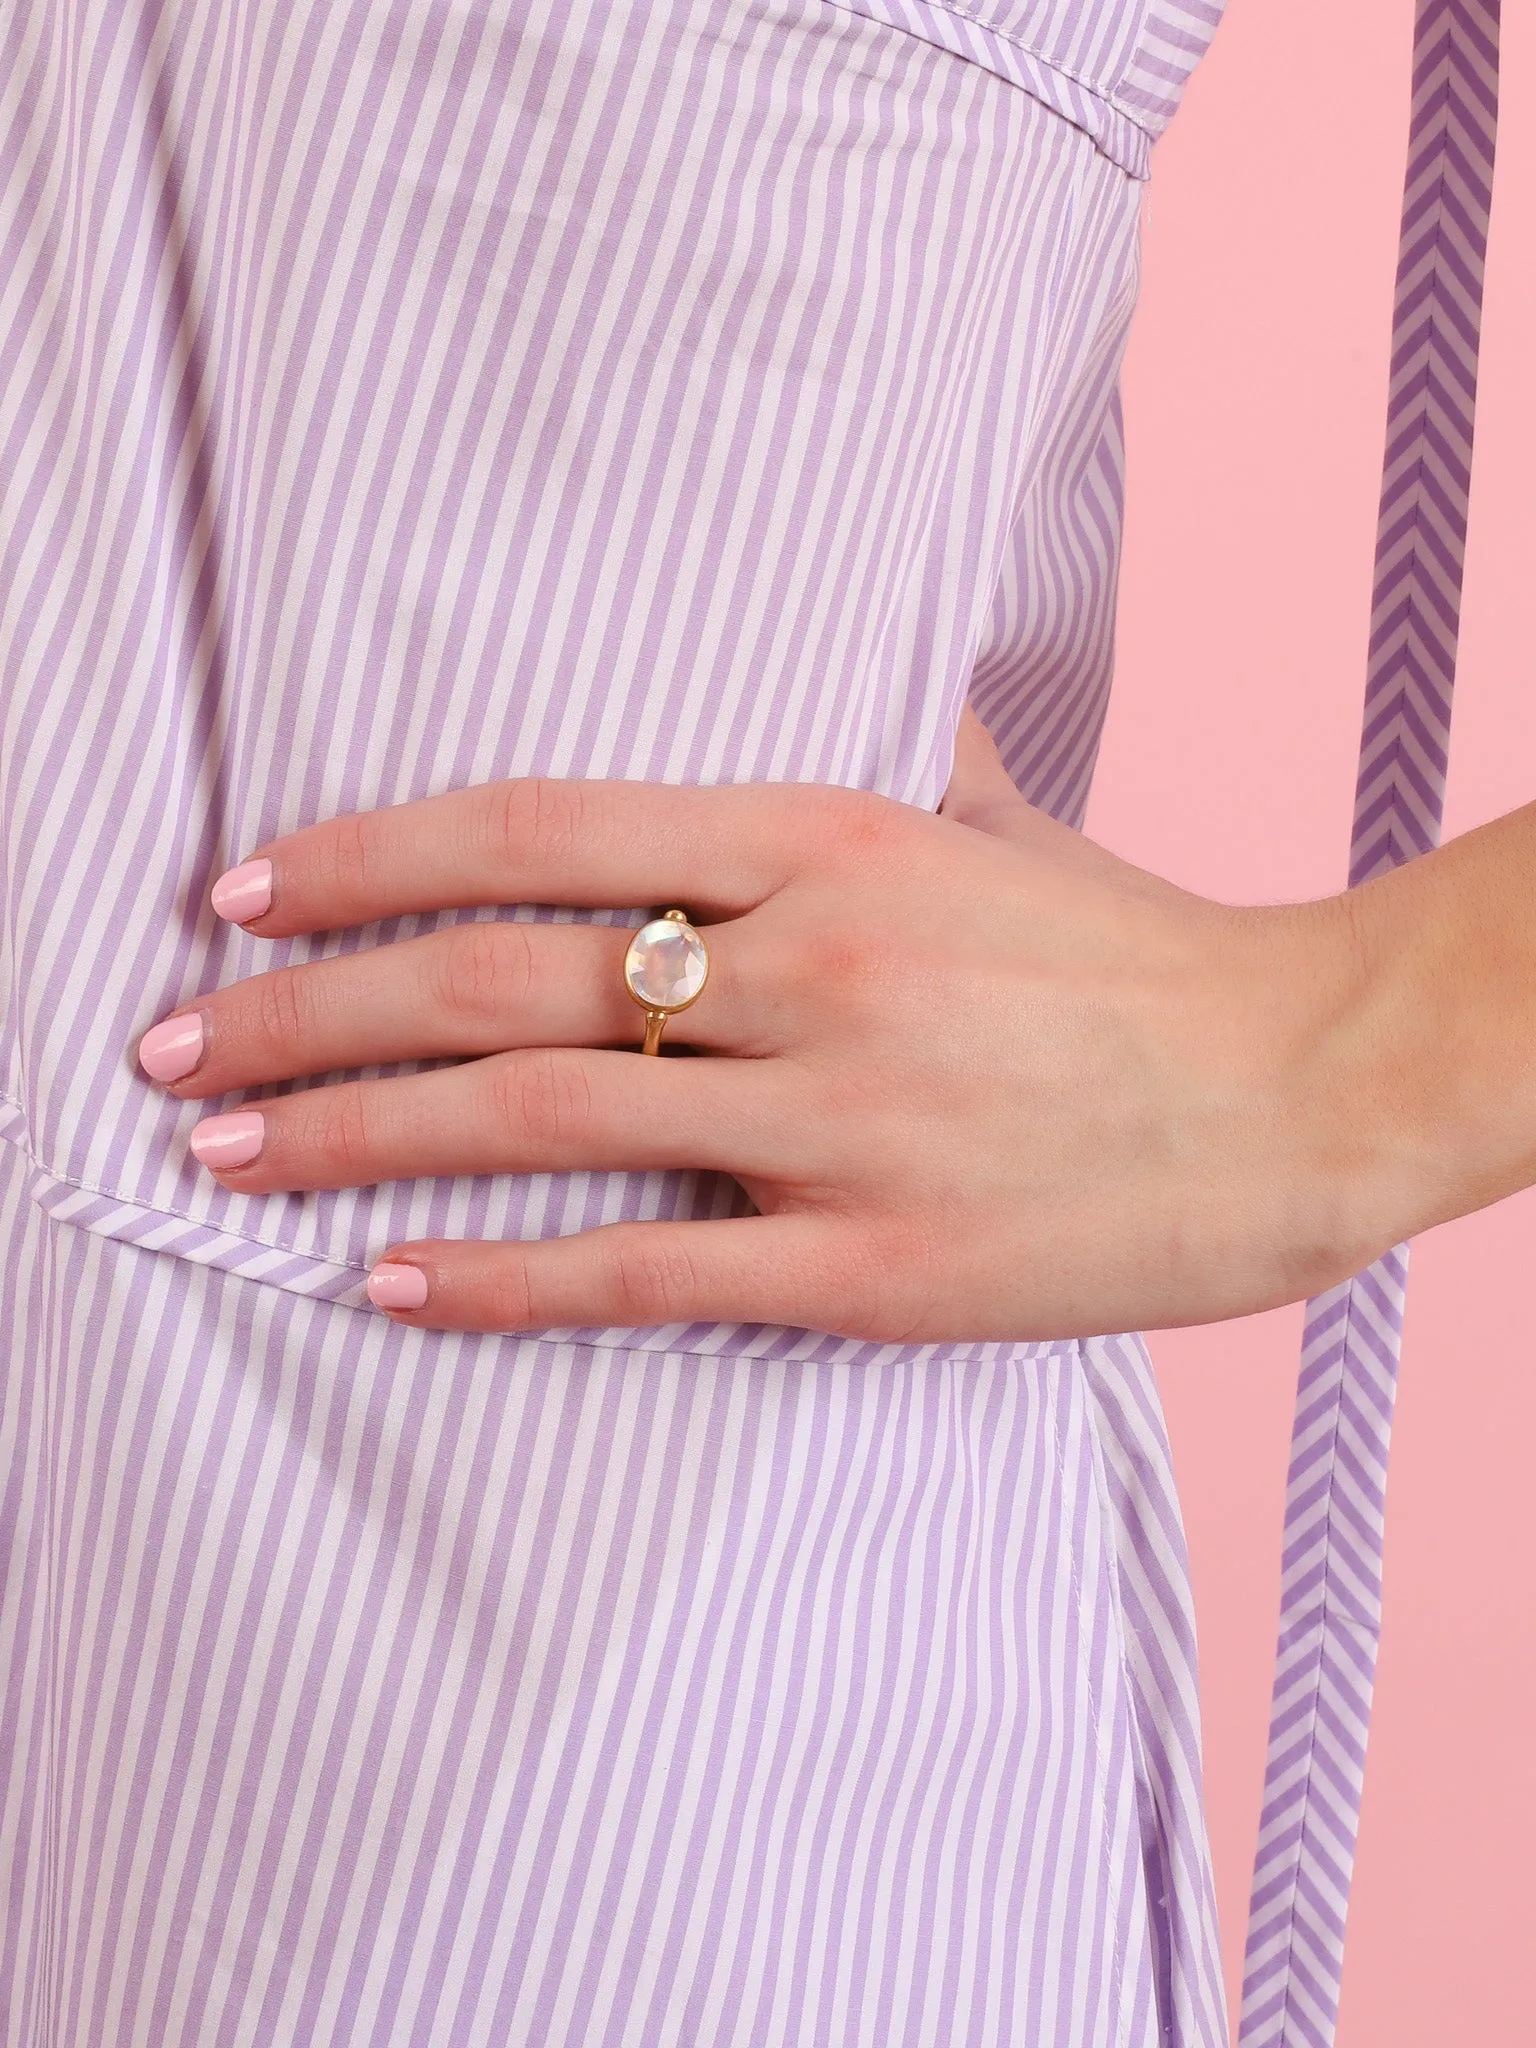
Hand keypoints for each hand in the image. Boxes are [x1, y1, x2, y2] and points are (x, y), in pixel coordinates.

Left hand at [135, 711, 1392, 1339]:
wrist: (1308, 1083)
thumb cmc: (1141, 951)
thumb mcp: (997, 814)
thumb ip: (877, 759)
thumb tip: (833, 680)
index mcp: (826, 834)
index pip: (537, 826)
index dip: (364, 855)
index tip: (238, 893)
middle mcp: (809, 960)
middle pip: (493, 976)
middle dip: (302, 1013)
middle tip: (167, 1046)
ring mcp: (836, 1114)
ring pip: (536, 1114)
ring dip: (353, 1138)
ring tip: (222, 1155)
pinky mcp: (870, 1260)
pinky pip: (642, 1268)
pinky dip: (499, 1277)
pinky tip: (388, 1282)